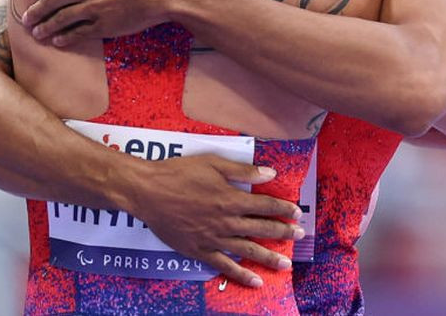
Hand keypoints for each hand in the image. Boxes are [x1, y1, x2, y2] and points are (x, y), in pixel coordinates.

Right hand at [129, 154, 303, 287]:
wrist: (147, 192)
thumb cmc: (178, 173)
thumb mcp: (212, 164)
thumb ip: (242, 171)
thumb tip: (269, 173)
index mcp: (230, 198)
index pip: (265, 205)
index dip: (283, 208)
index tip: (297, 213)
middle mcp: (226, 220)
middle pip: (261, 228)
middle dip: (283, 232)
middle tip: (299, 236)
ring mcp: (213, 238)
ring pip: (248, 250)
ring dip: (269, 257)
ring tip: (286, 264)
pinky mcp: (199, 250)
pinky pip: (224, 266)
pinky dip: (241, 275)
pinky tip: (256, 282)